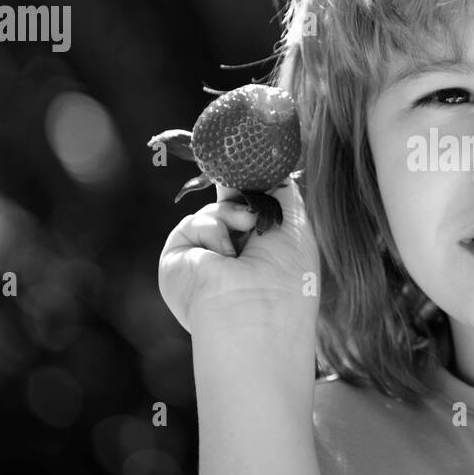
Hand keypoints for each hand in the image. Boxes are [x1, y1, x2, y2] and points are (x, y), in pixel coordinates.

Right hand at [157, 178, 319, 336]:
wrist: (254, 310)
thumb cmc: (286, 274)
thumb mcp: (294, 222)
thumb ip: (278, 188)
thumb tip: (261, 164)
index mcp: (265, 253)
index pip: (256, 209)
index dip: (257, 188)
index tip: (260, 166)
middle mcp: (236, 257)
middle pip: (231, 201)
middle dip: (240, 190)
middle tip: (254, 189)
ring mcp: (206, 259)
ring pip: (214, 209)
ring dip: (233, 216)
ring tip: (244, 244)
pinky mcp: (178, 260)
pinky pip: (194, 223)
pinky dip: (212, 231)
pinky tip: (222, 258)